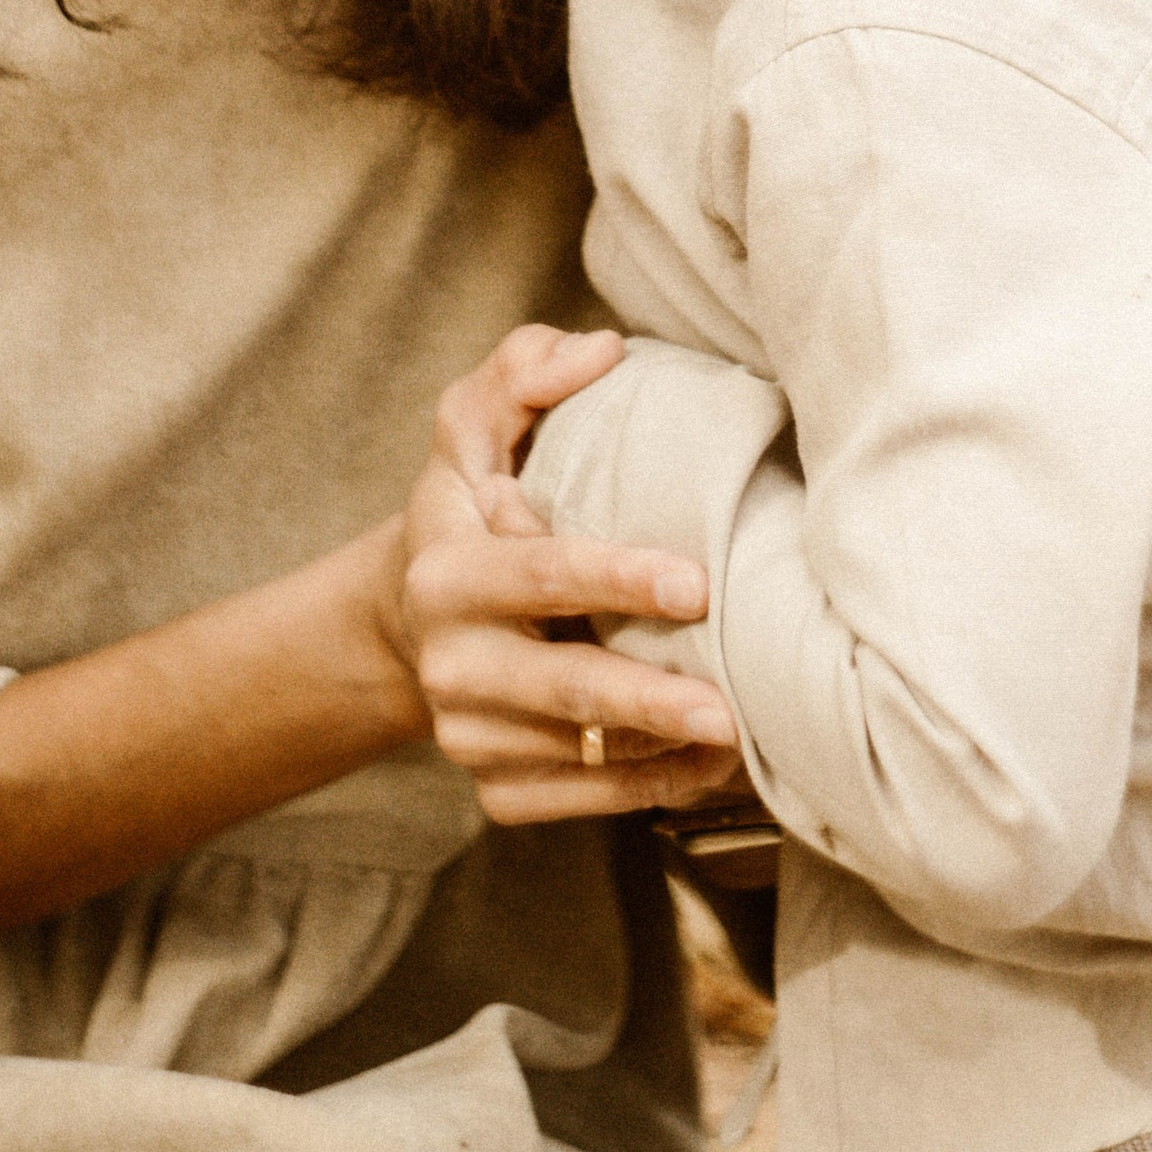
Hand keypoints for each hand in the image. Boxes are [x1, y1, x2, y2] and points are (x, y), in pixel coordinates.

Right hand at [393, 325, 744, 824]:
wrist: (410, 622)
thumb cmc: (471, 506)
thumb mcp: (474, 428)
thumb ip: (522, 371)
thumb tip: (599, 350)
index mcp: (447, 571)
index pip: (541, 574)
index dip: (617, 579)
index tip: (695, 583)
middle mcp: (452, 662)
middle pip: (562, 687)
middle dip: (647, 699)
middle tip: (728, 707)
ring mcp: (469, 735)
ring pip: (580, 757)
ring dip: (663, 753)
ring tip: (741, 737)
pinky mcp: (494, 787)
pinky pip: (580, 802)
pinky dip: (646, 791)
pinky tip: (705, 768)